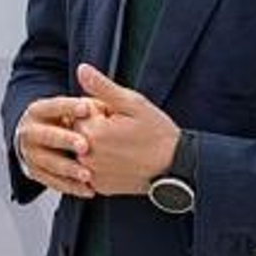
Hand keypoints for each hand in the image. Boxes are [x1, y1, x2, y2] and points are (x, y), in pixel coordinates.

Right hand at [15, 94, 100, 197]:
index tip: (87, 109)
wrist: (43, 139)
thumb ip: (89, 104)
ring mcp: (30, 154)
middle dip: (65, 140)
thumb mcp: (74, 107)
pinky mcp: (35, 172)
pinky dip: (70, 187)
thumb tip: (103, 103)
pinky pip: (52, 182)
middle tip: (85, 146)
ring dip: (68, 169)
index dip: (69, 107)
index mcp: (38, 111)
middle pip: (46, 135)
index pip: (52, 106)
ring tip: (88, 175)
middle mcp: (29, 131)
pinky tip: (87, 189)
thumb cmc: (67, 121)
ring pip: (48, 162)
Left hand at [73, 64, 179, 195]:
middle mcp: (86, 156)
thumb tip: (81, 69)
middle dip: (97, 127)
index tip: (119, 117)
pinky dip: (102, 163)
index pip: (80, 111)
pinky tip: (122, 161)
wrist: (176, 167)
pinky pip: (91, 169)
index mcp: (92, 132)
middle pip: (79, 132)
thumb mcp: (132, 103)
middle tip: (123, 132)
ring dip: (98, 146)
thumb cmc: (157, 134)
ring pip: (85, 150)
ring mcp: (92, 174)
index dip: (100, 110)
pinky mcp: (99, 186)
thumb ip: (102, 87)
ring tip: (124, 146)